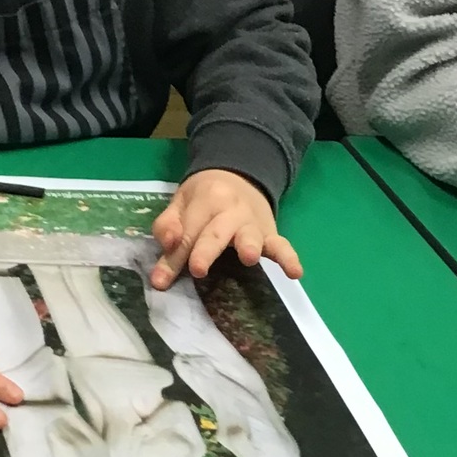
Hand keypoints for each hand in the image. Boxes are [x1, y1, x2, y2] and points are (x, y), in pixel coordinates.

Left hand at [150, 169, 302, 290]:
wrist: (239, 174)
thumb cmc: (204, 197)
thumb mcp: (180, 203)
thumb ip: (167, 225)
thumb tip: (167, 244)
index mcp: (205, 200)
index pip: (187, 232)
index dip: (173, 257)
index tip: (161, 281)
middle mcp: (230, 209)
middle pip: (216, 233)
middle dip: (206, 250)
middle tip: (198, 269)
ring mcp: (252, 223)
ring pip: (250, 235)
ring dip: (249, 246)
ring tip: (249, 258)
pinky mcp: (270, 234)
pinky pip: (282, 246)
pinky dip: (289, 258)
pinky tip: (295, 272)